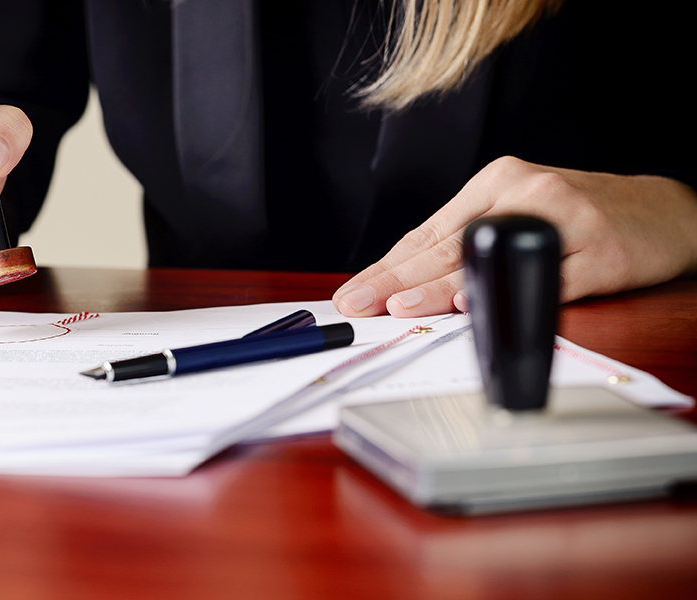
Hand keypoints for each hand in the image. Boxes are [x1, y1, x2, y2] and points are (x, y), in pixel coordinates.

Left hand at [333, 156, 696, 316]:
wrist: (666, 211)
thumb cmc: (582, 216)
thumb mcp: (518, 212)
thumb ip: (467, 243)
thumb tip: (405, 282)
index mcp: (496, 183)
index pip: (428, 233)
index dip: (385, 266)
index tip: (352, 292)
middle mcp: (525, 192)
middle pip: (447, 245)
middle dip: (394, 279)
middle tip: (358, 303)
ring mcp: (565, 220)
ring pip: (488, 258)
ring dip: (439, 287)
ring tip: (400, 305)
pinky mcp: (600, 251)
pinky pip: (547, 277)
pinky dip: (509, 291)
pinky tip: (475, 303)